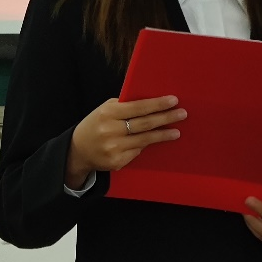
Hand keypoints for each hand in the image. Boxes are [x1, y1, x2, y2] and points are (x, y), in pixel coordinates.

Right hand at [64, 96, 185, 187]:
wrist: (78, 150)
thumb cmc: (96, 125)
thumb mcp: (105, 110)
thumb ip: (124, 106)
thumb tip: (151, 103)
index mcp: (108, 113)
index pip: (138, 107)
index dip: (157, 104)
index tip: (173, 100)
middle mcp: (110, 130)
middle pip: (145, 123)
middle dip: (166, 118)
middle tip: (182, 113)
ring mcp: (114, 148)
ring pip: (145, 139)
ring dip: (163, 134)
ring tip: (176, 131)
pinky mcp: (117, 162)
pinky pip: (137, 151)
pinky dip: (146, 145)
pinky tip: (153, 141)